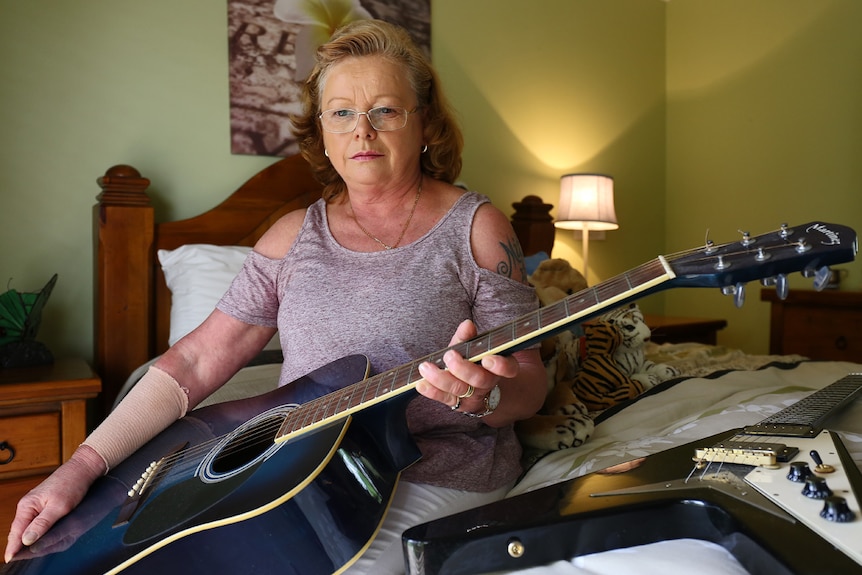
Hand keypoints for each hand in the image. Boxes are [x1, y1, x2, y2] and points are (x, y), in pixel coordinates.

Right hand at [5, 445, 104, 561]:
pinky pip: (34, 522)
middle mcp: (27, 505)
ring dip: (26, 540)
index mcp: (27, 506)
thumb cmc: (72, 484)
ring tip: (25, 554)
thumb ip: (42, 524)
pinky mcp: (43, 504)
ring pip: (26, 527)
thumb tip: (26, 540)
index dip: (13, 547)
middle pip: (19, 531)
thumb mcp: (59, 507)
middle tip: (17, 560)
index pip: (16, 531)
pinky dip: (34, 532)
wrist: (83, 469)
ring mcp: (34, 505)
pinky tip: (36, 539)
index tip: (10, 559)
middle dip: (18, 546)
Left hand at [416, 319, 518, 413]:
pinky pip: (445, 399)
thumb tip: (467, 325)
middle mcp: (489, 383)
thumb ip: (469, 336)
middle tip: (449, 356)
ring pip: (460, 390)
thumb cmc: (475, 360)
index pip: (508, 368)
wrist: (479, 388)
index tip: (487, 359)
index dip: (500, 366)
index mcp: (499, 367)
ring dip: (441, 378)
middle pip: (480, 380)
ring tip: (425, 367)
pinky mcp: (459, 404)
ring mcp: (474, 396)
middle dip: (463, 369)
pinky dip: (432, 392)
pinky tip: (420, 384)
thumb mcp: (474, 346)